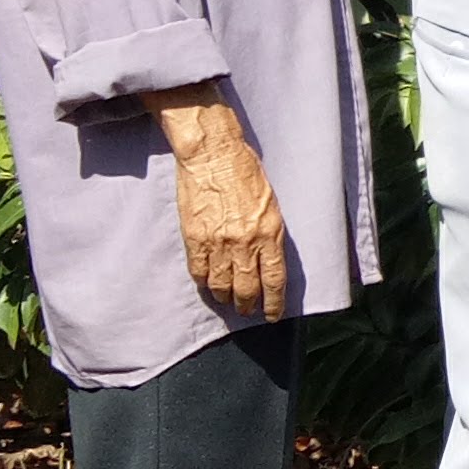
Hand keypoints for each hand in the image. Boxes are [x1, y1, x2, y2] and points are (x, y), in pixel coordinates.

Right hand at [150, 88, 286, 319]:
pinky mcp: (194, 237)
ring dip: (225, 297)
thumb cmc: (244, 171)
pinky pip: (199, 271)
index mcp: (269, 233)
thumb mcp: (269, 203)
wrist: (213, 153)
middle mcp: (245, 242)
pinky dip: (204, 281)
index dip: (274, 302)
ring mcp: (218, 242)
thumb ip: (269, 232)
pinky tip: (208, 283)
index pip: (274, 280)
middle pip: (247, 288)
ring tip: (227, 299)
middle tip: (247, 310)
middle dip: (248, 304)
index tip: (272, 314)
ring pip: (221, 285)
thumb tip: (267, 258)